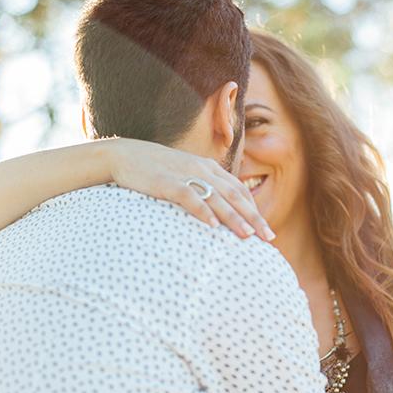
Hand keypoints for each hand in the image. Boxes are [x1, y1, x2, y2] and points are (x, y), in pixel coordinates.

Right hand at [106, 138, 274, 240]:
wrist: (124, 154)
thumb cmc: (155, 169)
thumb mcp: (184, 175)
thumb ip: (202, 188)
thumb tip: (216, 212)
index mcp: (208, 167)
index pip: (238, 189)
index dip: (253, 209)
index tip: (264, 229)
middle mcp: (201, 169)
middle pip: (234, 195)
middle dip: (253, 217)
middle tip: (268, 237)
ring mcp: (185, 174)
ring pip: (216, 197)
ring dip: (233, 217)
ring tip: (248, 236)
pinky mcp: (166, 182)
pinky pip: (188, 197)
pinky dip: (202, 210)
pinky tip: (213, 225)